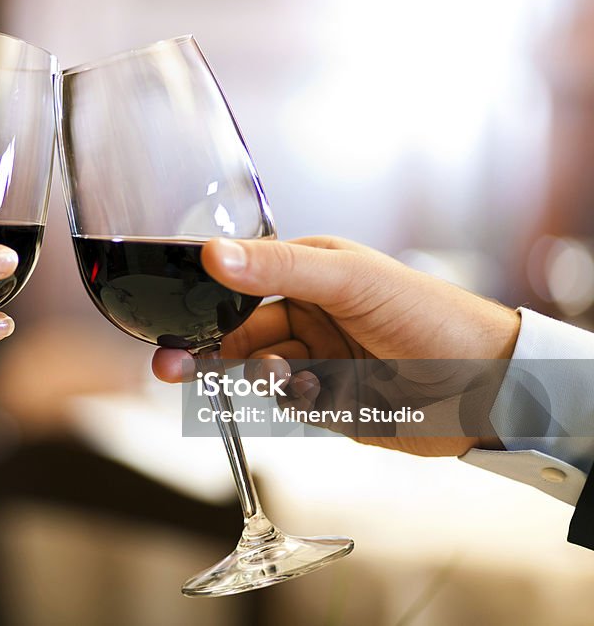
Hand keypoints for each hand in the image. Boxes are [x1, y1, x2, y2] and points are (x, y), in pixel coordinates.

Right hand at [152, 236, 521, 455]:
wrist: (489, 388)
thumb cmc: (430, 315)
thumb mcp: (349, 279)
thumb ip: (277, 267)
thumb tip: (213, 254)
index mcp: (310, 273)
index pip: (240, 283)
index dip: (203, 301)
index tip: (169, 315)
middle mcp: (308, 315)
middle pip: (236, 333)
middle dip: (207, 350)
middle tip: (172, 364)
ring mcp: (317, 360)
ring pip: (257, 371)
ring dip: (262, 376)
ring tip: (291, 377)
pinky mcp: (328, 403)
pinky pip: (287, 404)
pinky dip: (296, 400)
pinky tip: (325, 393)